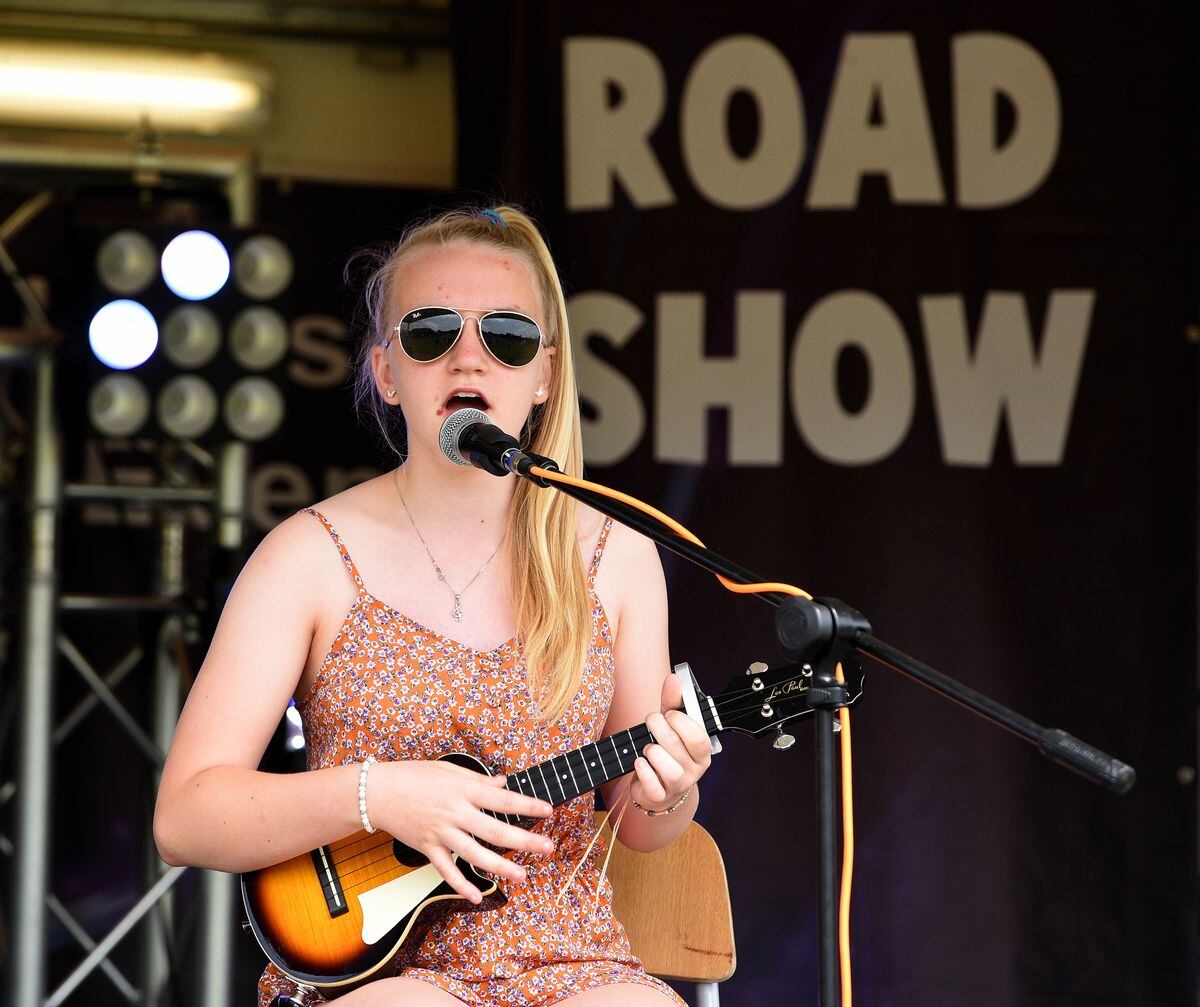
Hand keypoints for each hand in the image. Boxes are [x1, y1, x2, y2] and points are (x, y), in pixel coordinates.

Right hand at [370, 759, 554, 903]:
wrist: (378, 792)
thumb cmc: (414, 776)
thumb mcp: (449, 771)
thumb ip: (477, 780)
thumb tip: (502, 783)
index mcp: (463, 790)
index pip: (502, 799)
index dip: (527, 806)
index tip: (548, 811)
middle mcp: (455, 813)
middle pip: (495, 830)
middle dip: (524, 841)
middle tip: (547, 848)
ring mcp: (441, 833)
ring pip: (475, 854)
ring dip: (500, 867)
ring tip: (522, 875)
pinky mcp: (428, 847)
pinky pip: (446, 870)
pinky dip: (461, 885)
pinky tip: (478, 896)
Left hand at [630, 673, 711, 812]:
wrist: (657, 786)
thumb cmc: (666, 750)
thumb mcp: (671, 724)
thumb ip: (673, 701)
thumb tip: (674, 678)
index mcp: (703, 752)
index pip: (698, 737)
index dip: (680, 722)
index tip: (668, 714)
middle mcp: (695, 770)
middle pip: (677, 746)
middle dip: (658, 729)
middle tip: (651, 722)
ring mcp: (679, 785)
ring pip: (667, 767)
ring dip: (651, 751)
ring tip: (648, 748)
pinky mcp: (661, 797)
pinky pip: (653, 784)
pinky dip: (643, 770)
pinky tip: (639, 762)